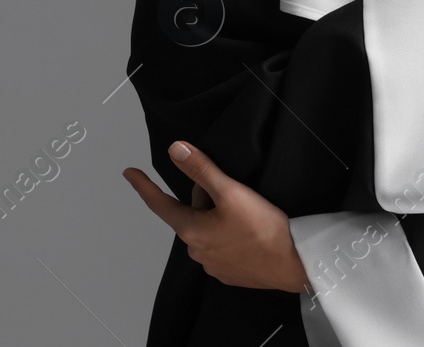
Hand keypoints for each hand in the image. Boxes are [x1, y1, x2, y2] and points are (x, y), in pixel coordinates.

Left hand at [123, 141, 311, 293]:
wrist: (294, 264)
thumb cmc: (263, 228)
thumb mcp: (231, 192)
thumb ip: (201, 170)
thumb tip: (176, 150)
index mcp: (192, 230)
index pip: (159, 204)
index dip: (143, 186)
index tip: (129, 173)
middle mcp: (196, 251)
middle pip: (193, 211)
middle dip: (207, 196)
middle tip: (235, 191)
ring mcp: (213, 265)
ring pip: (209, 228)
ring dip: (220, 217)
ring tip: (249, 213)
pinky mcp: (231, 273)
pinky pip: (223, 245)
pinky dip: (232, 234)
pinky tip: (251, 232)